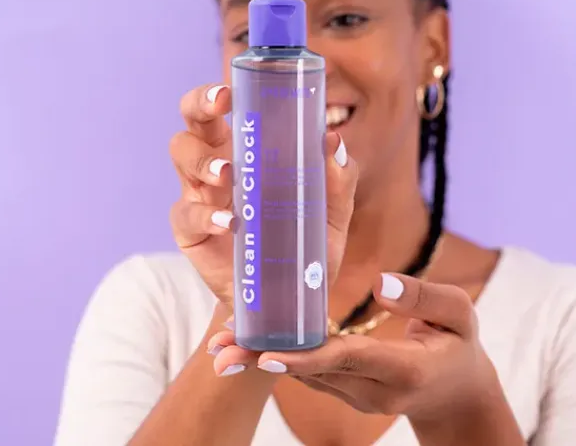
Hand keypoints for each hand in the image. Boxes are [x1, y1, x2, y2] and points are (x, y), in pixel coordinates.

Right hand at [169, 83, 357, 309]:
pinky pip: (185, 213)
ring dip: (203, 159)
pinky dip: (205, 214)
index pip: (221, 111)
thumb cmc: (304, 247)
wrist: (286, 300)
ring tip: (229, 175)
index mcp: (245, 152)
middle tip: (221, 106)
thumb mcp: (331, 213)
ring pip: (180, 156)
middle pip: (191, 122)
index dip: (216, 93)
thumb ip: (337, 180)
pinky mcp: (191, 232)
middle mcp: (216, 167)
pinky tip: (228, 222)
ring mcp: (199, 197)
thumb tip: (333, 140)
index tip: (231, 89)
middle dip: (198, 105)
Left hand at [208, 273, 497, 421]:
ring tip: (219, 346)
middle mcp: (372, 390)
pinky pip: (309, 373)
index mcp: (403, 369)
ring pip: (304, 375)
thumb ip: (425, 298)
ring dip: (261, 361)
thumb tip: (381, 283)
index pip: (349, 359)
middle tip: (220, 350)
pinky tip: (247, 346)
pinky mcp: (346, 390)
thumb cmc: (459, 344)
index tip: (268, 353)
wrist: (457, 391)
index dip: (307, 355)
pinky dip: (278, 359)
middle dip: (264, 359)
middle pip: (313, 370)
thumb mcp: (460, 315)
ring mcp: (357, 395)